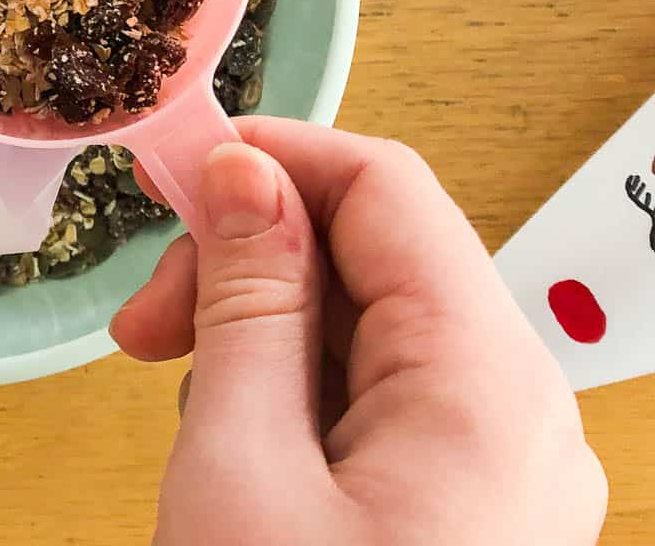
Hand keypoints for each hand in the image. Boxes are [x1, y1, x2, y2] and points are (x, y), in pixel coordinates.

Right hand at [112, 119, 605, 545]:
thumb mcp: (239, 466)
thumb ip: (247, 305)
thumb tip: (244, 172)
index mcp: (486, 386)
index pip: (385, 187)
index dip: (269, 159)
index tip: (170, 175)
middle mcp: (521, 417)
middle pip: (377, 260)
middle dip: (249, 268)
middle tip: (147, 322)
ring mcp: (504, 471)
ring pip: (371, 333)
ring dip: (263, 339)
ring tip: (188, 407)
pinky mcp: (474, 512)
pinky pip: (382, 404)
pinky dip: (298, 400)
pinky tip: (240, 450)